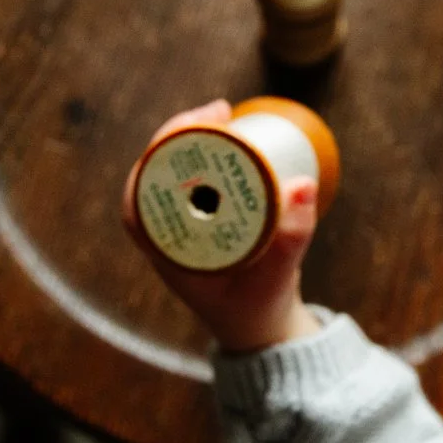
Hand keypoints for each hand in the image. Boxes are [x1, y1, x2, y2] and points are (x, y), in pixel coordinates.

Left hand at [121, 100, 324, 353]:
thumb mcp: (276, 277)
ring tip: (225, 115)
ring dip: (195, 142)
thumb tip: (302, 183)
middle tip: (220, 110)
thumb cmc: (258, 310)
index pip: (140, 198)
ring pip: (174, 177)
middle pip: (155, 176)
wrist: (260, 332)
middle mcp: (166, 238)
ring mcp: (182, 230)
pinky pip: (195, 183)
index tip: (192, 128)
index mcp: (166, 255)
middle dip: (182, 136)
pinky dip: (209, 158)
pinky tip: (231, 136)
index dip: (159, 155)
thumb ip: (290, 237)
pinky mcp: (202, 223)